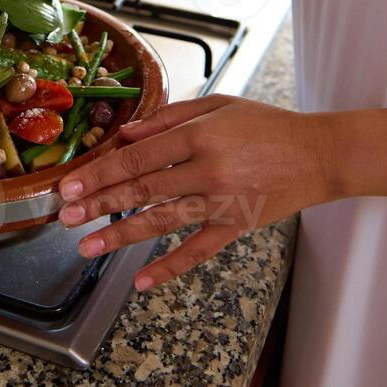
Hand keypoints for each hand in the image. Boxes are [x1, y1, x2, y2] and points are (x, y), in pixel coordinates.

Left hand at [57, 96, 338, 289]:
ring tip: (87, 247)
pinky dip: (170, 267)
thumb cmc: (268, 126)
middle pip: (142, 190)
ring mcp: (223, 202)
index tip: (72, 184)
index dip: (101, 171)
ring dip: (120, 235)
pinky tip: (141, 280)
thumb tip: (126, 134)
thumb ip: (169, 118)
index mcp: (200, 135)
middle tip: (66, 217)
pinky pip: (198, 251)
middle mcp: (208, 169)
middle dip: (100, 204)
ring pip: (161, 222)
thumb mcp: (219, 106)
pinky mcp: (237, 227)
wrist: (319, 155)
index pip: (138, 157)